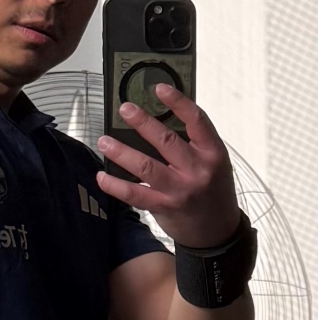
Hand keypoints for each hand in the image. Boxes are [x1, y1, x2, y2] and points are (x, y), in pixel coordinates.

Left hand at [96, 84, 239, 246]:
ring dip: (121, 152)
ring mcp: (179, 190)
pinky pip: (134, 194)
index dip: (178, 102)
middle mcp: (197, 170)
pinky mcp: (164, 207)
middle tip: (124, 108)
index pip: (197, 121)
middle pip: (166, 141)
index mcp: (213, 153)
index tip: (159, 88)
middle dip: (142, 122)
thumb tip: (156, 118)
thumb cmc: (212, 190)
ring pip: (146, 167)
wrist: (218, 232)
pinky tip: (102, 176)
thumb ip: (191, 143)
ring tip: (104, 141)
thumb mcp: (212, 162)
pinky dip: (115, 185)